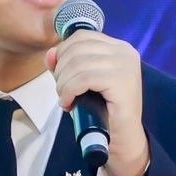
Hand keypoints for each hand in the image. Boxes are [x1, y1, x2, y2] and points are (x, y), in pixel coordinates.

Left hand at [45, 31, 148, 175]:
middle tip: (62, 91)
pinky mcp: (121, 81)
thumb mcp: (82, 82)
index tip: (60, 75)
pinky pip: (83, 78)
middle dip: (61, 70)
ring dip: (63, 83)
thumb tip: (50, 53)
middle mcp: (125, 51)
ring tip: (65, 98)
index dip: (63, 53)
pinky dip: (69, 91)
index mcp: (119, 47)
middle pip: (77, 48)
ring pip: (78, 63)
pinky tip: (68, 103)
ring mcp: (125, 65)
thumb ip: (66, 64)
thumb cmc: (102, 110)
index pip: (81, 36)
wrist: (122, 139)